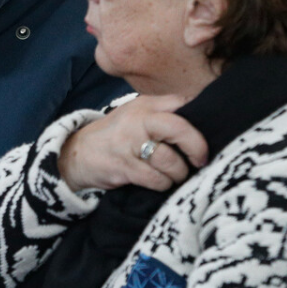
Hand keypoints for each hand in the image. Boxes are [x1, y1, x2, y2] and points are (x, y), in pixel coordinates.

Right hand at [58, 95, 208, 192]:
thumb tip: (203, 122)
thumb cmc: (115, 137)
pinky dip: (163, 184)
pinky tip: (159, 182)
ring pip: (170, 161)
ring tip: (174, 174)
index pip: (181, 103)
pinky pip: (156, 179)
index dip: (201, 119)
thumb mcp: (135, 115)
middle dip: (196, 147)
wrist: (76, 154)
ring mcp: (128, 143)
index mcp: (144, 104)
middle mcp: (137, 120)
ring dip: (178, 173)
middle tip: (201, 159)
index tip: (209, 133)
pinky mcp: (123, 166)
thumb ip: (163, 113)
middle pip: (179, 128)